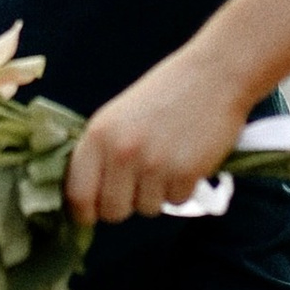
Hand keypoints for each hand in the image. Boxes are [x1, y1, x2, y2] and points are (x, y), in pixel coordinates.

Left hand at [66, 45, 254, 225]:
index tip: (92, 214)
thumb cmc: (164, 94)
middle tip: (139, 183)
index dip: (84, 212)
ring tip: (167, 160)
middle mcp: (122, 152)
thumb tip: (88, 197)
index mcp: (98, 136)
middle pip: (112, 211)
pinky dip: (182, 187)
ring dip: (157, 194)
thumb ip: (100, 153)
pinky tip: (186, 159)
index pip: (77, 194)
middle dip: (125, 205)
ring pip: (147, 209)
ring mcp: (154, 164)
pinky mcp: (185, 173)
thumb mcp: (117, 116)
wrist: (213, 75)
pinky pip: (177, 202)